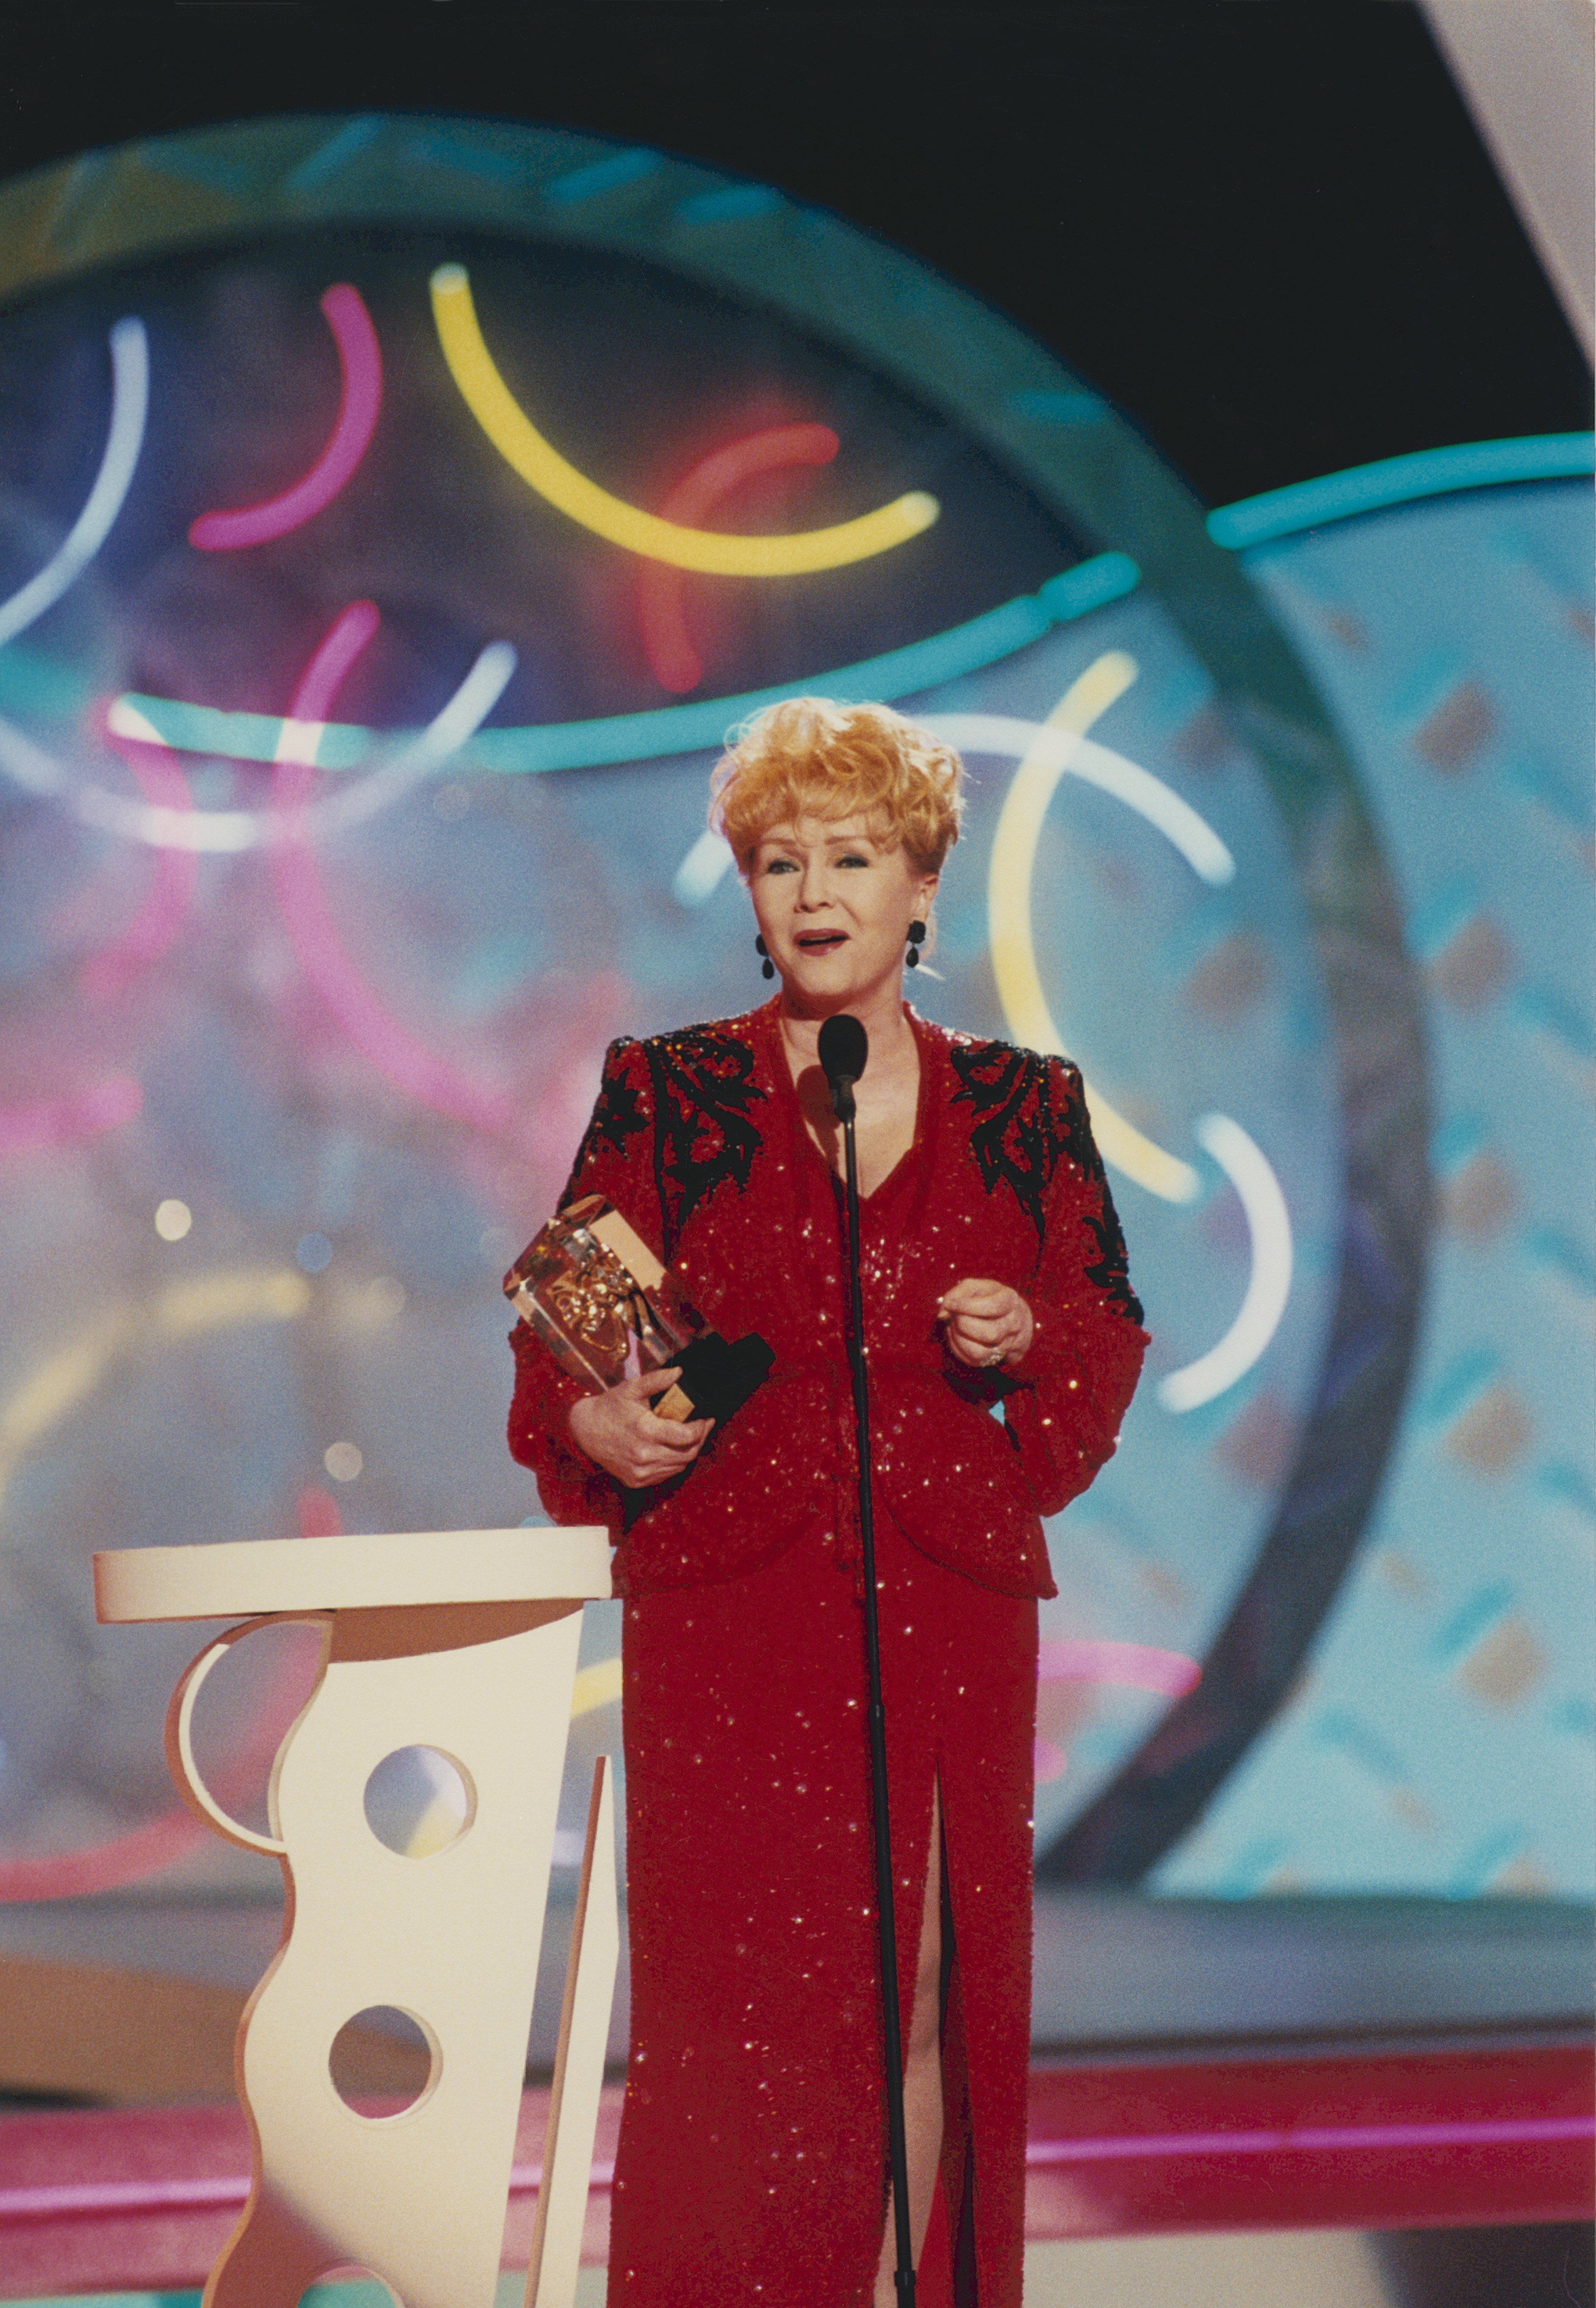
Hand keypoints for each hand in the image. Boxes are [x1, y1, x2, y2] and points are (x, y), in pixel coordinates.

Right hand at [568, 1367, 713, 1488]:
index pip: (687, 1436)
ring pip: (679, 1466)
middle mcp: (644, 1455)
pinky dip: (674, 1463)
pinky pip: (666, 1475)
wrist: (584, 1430)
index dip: (702, 1428)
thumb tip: (679, 1372)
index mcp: (645, 1431)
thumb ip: (657, 1380)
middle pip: (688, 1454)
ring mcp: (640, 1471)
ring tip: (690, 1437)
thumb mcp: (631, 1388)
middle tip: (703, 1427)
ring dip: (688, 1452)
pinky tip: (673, 1449)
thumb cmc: (610, 1407)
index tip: (706, 1419)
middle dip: (700, 1440)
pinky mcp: (636, 1481)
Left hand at [937, 1278, 1033, 1368]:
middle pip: (988, 1333)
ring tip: (953, 1329)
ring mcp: (1012, 1343)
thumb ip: (955, 1294)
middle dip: (962, 1325)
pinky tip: (958, 1339)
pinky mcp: (1006, 1357)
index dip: (967, 1307)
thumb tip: (943, 1315)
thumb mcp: (975, 1287)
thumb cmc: (990, 1298)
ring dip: (959, 1342)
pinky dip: (961, 1352)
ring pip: (981, 1353)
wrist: (1017, 1315)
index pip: (991, 1307)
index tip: (952, 1305)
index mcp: (1009, 1300)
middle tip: (954, 1317)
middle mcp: (1015, 1323)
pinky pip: (978, 1362)